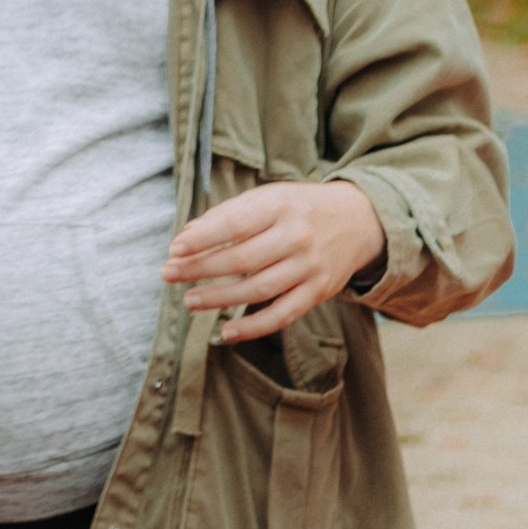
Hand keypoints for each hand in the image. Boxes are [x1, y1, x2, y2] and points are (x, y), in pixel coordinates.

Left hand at [162, 179, 384, 343]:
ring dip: (219, 298)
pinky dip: (253, 326)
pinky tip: (226, 331)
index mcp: (280, 205)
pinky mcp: (319, 292)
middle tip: (169, 275)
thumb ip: (229, 214)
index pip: (235, 223)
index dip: (202, 238)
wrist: (359, 221)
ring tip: (189, 300)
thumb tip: (188, 235)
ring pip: (258, 289)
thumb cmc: (299, 208)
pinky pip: (282, 314)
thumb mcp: (268, 197)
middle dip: (201, 269)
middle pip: (242, 259)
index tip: (174, 249)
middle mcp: (297, 236)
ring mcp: (310, 266)